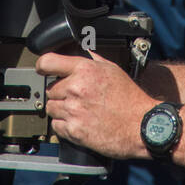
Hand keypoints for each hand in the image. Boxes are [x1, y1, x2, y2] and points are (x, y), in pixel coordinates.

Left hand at [35, 51, 157, 159]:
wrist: (141, 126)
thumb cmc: (130, 99)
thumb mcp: (113, 70)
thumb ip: (93, 60)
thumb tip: (82, 53)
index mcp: (84, 70)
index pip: (48, 62)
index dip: (42, 66)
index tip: (42, 70)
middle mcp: (76, 88)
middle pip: (50, 89)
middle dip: (60, 93)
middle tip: (76, 98)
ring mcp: (74, 110)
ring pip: (51, 108)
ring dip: (61, 110)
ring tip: (79, 111)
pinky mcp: (74, 131)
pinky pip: (56, 127)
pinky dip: (64, 126)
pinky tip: (79, 123)